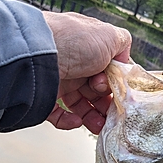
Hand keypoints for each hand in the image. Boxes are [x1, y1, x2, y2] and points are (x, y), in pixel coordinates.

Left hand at [42, 12, 131, 133]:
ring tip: (99, 126)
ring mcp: (58, 81)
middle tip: (111, 115)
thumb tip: (124, 59)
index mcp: (88, 50)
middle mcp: (74, 65)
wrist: (37, 53)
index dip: (114, 85)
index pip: (106, 72)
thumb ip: (122, 44)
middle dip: (105, 106)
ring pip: (79, 106)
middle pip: (94, 92)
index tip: (117, 92)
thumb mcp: (108, 36)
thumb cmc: (74, 41)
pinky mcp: (44, 98)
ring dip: (92, 117)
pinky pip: (58, 115)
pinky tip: (76, 121)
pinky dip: (69, 121)